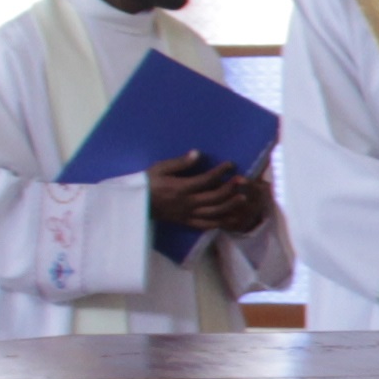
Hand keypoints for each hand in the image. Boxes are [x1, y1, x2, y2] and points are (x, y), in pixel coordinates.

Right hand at [145, 152, 271, 236]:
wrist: (135, 203)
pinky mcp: (186, 222)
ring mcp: (187, 214)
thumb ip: (180, 163)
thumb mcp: (159, 168)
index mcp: (180, 188)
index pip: (205, 180)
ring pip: (213, 213)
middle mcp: (186, 203)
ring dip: (230, 206)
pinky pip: (205, 225)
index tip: (230, 164)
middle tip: (243, 180)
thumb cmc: (147, 183)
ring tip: (243, 198)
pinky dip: (220, 223)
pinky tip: (231, 219)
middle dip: (230, 188)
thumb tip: (197, 153)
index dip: (220, 172)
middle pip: (214, 197)